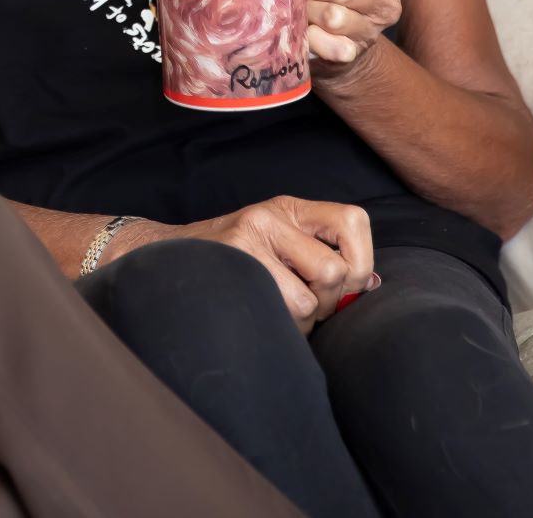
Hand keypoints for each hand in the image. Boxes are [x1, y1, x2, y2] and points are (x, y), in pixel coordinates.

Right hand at [111, 196, 375, 333]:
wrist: (162, 258)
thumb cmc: (230, 259)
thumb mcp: (278, 243)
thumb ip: (322, 256)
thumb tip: (370, 285)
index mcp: (289, 208)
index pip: (353, 222)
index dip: (361, 260)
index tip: (346, 282)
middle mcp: (271, 215)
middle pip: (335, 271)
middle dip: (329, 301)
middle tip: (305, 302)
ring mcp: (249, 237)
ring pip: (310, 300)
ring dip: (301, 319)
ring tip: (276, 306)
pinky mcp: (233, 261)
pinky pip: (283, 310)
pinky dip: (282, 324)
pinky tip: (262, 311)